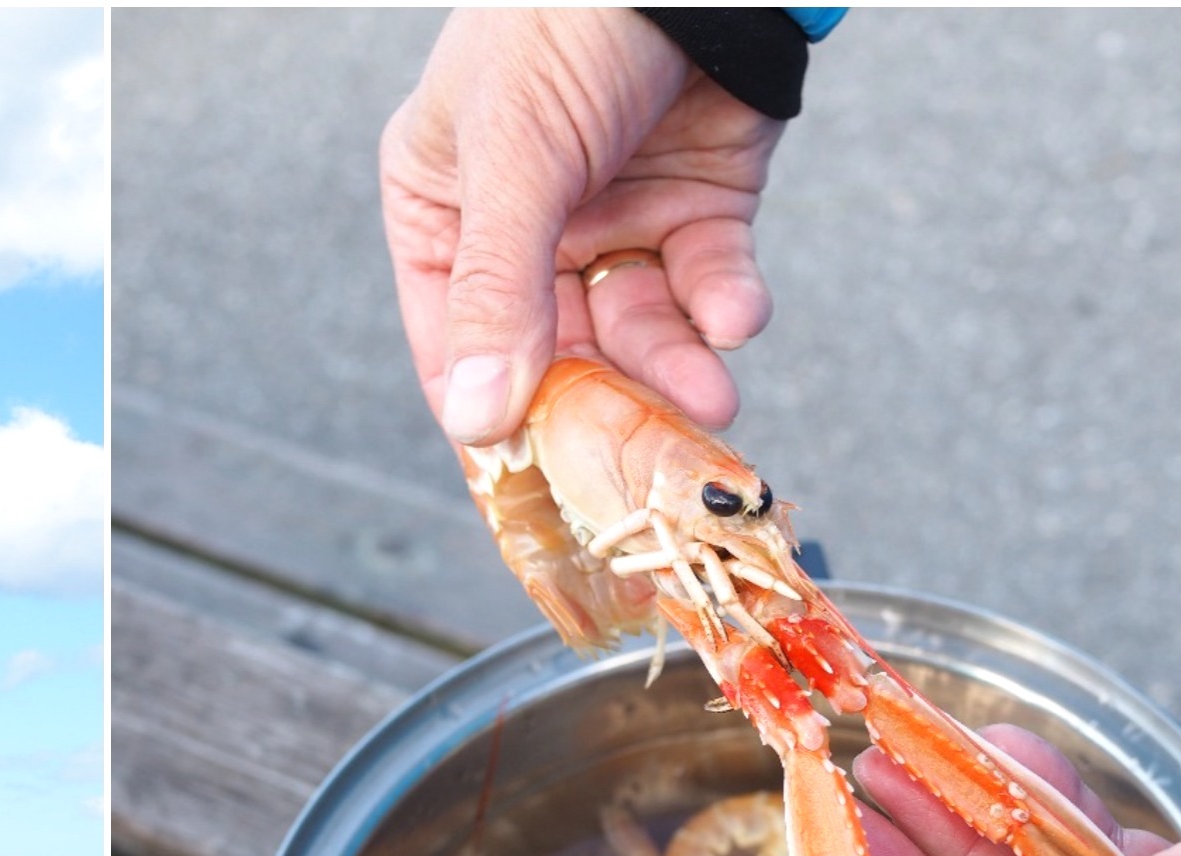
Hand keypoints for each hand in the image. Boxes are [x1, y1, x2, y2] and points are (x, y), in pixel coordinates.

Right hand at [381, 8, 785, 442]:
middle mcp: (524, 227)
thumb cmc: (565, 17)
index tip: (533, 484)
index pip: (453, 342)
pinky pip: (705, 282)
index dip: (491, 414)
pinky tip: (737, 313)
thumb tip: (476, 417)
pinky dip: (724, 306)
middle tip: (645, 455)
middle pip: (553, 352)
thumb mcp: (513, 157)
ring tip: (711, 396)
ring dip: (675, 366)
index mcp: (443, 209)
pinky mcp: (696, 206)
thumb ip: (496, 289)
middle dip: (605, 401)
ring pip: (637, 328)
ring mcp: (613, 218)